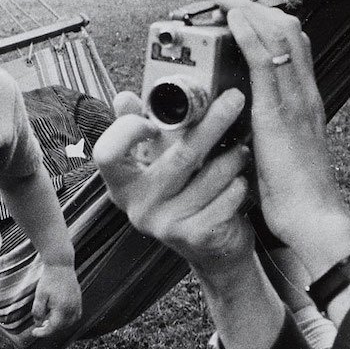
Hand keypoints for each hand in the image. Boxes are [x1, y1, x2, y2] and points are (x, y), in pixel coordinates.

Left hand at [30, 262, 82, 337]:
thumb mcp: (39, 296)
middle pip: (62, 327)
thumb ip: (38, 312)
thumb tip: (38, 324)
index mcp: (62, 308)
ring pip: (70, 322)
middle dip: (50, 329)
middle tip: (39, 326)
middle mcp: (72, 308)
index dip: (43, 333)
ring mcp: (77, 304)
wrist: (61, 265)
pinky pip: (76, 315)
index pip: (53, 328)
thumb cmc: (49, 279)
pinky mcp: (79, 299)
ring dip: (60, 325)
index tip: (34, 332)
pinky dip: (68, 319)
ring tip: (49, 320)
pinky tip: (59, 315)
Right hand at [93, 88, 255, 271]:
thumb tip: (123, 98)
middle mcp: (139, 206)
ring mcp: (165, 224)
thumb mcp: (158, 164)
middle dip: (212, 124)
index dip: (126, 132)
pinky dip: (239, 185)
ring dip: (233, 157)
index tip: (152, 121)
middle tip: (234, 100)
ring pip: (209, 176)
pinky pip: (226, 199)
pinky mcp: (195, 236)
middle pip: (178, 157)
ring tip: (242, 148)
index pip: (107, 154)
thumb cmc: (185, 195)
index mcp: (123, 183)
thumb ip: (140, 129)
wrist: (212, 250)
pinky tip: (241, 181)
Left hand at [210, 0, 349, 254]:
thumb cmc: (296, 193)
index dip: (269, 22)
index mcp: (305, 101)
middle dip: (257, 7)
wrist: (312, 215)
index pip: (294, 45)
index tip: (244, 11)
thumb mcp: (280, 151)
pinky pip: (265, 59)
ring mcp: (295, 98)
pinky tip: (232, 20)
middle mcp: (304, 92)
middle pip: (289, 30)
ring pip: (279, 35)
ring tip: (224, 0)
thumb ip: (266, 130)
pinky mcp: (279, 111)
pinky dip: (248, 32)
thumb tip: (241, 123)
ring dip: (248, 11)